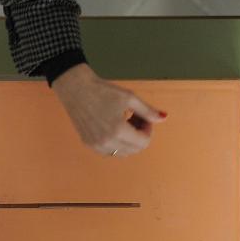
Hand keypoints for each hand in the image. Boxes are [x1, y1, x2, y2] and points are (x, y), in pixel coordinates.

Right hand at [52, 63, 166, 156]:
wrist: (76, 88)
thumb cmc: (103, 90)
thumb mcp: (129, 98)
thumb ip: (148, 111)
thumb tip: (164, 118)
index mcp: (117, 130)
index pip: (143, 142)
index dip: (148, 130)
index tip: (144, 116)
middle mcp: (105, 142)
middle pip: (134, 150)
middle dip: (140, 135)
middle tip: (136, 117)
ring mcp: (95, 145)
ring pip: (122, 152)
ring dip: (129, 140)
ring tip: (125, 120)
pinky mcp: (88, 143)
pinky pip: (110, 151)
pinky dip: (117, 142)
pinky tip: (114, 126)